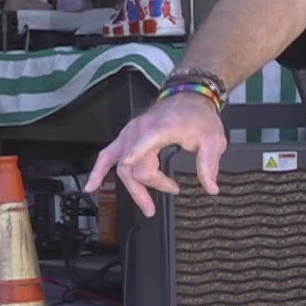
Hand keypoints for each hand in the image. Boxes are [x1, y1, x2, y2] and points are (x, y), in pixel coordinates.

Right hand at [82, 93, 227, 218]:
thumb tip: (211, 188)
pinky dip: (98, 171)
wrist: (188, 98)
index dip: (142, 162)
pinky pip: (107, 155)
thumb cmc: (200, 118)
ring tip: (145, 206)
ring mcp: (130, 134)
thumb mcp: (213, 139)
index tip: (139, 175)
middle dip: (143, 189)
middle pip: (133, 165)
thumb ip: (209, 163)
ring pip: (120, 165)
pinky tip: (91, 186)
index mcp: (161, 129)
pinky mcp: (125, 137)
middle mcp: (140, 131)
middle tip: (154, 207)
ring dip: (130, 187)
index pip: (146, 146)